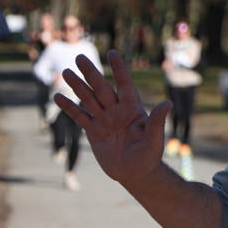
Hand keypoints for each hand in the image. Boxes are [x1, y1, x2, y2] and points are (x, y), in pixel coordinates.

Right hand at [55, 50, 171, 185]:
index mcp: (132, 110)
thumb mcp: (154, 140)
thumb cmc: (149, 156)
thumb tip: (168, 103)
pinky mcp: (94, 131)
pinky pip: (80, 116)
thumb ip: (157, 122)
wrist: (135, 174)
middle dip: (91, 74)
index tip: (112, 53)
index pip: (125, 85)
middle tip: (80, 57)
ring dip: (78, 86)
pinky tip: (59, 97)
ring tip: (65, 73)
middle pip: (102, 89)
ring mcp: (104, 120)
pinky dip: (69, 107)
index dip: (119, 70)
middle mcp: (117, 111)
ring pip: (89, 99)